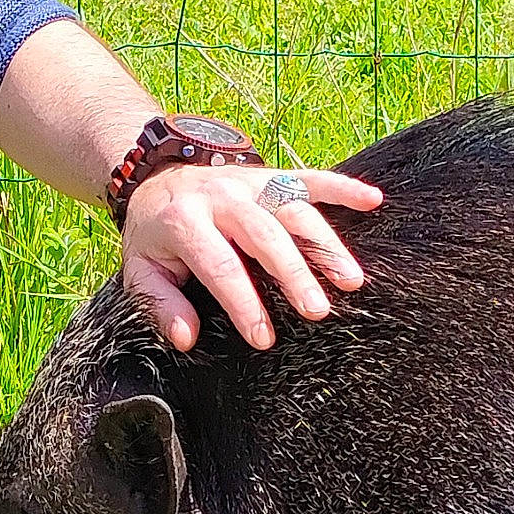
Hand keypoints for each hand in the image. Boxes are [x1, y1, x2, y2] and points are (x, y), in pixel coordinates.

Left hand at [120, 163, 384, 350]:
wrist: (155, 181)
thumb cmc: (154, 238)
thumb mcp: (140, 272)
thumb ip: (161, 304)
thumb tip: (187, 338)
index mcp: (184, 222)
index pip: (220, 265)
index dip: (243, 302)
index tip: (263, 338)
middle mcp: (222, 197)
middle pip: (264, 235)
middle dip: (293, 273)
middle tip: (317, 310)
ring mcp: (250, 183)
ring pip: (294, 209)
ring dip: (326, 243)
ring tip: (351, 279)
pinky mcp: (271, 176)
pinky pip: (311, 178)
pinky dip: (343, 187)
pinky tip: (373, 201)